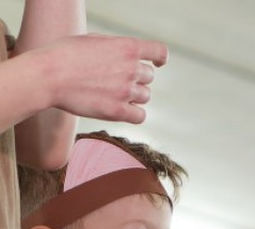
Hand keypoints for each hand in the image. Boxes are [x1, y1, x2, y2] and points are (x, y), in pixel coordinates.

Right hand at [37, 34, 167, 123]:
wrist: (49, 75)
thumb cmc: (64, 55)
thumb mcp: (93, 41)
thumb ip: (115, 49)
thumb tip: (128, 58)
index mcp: (126, 47)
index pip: (158, 52)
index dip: (159, 58)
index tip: (157, 63)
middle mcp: (130, 68)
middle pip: (149, 76)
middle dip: (136, 77)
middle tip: (115, 79)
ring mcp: (126, 90)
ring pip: (145, 96)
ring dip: (134, 95)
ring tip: (112, 92)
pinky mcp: (119, 110)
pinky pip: (140, 116)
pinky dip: (134, 113)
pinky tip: (120, 109)